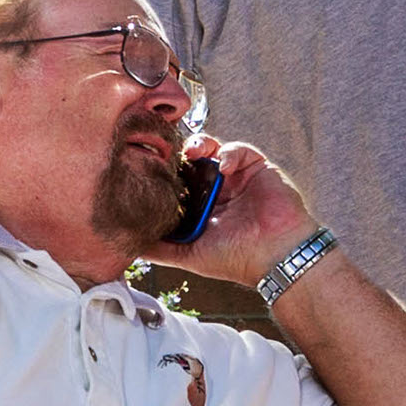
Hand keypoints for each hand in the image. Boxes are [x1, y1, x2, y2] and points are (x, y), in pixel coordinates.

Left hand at [144, 138, 316, 289]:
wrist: (276, 257)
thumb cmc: (237, 259)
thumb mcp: (189, 254)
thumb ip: (160, 249)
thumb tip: (128, 247)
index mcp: (201, 204)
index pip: (177, 179)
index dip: (164, 172)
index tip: (149, 168)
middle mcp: (217, 188)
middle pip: (190, 160)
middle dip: (178, 154)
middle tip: (167, 154)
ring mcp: (236, 177)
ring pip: (212, 148)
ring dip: (199, 145)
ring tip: (192, 152)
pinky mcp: (257, 167)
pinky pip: (239, 149)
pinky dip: (229, 153)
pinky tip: (225, 166)